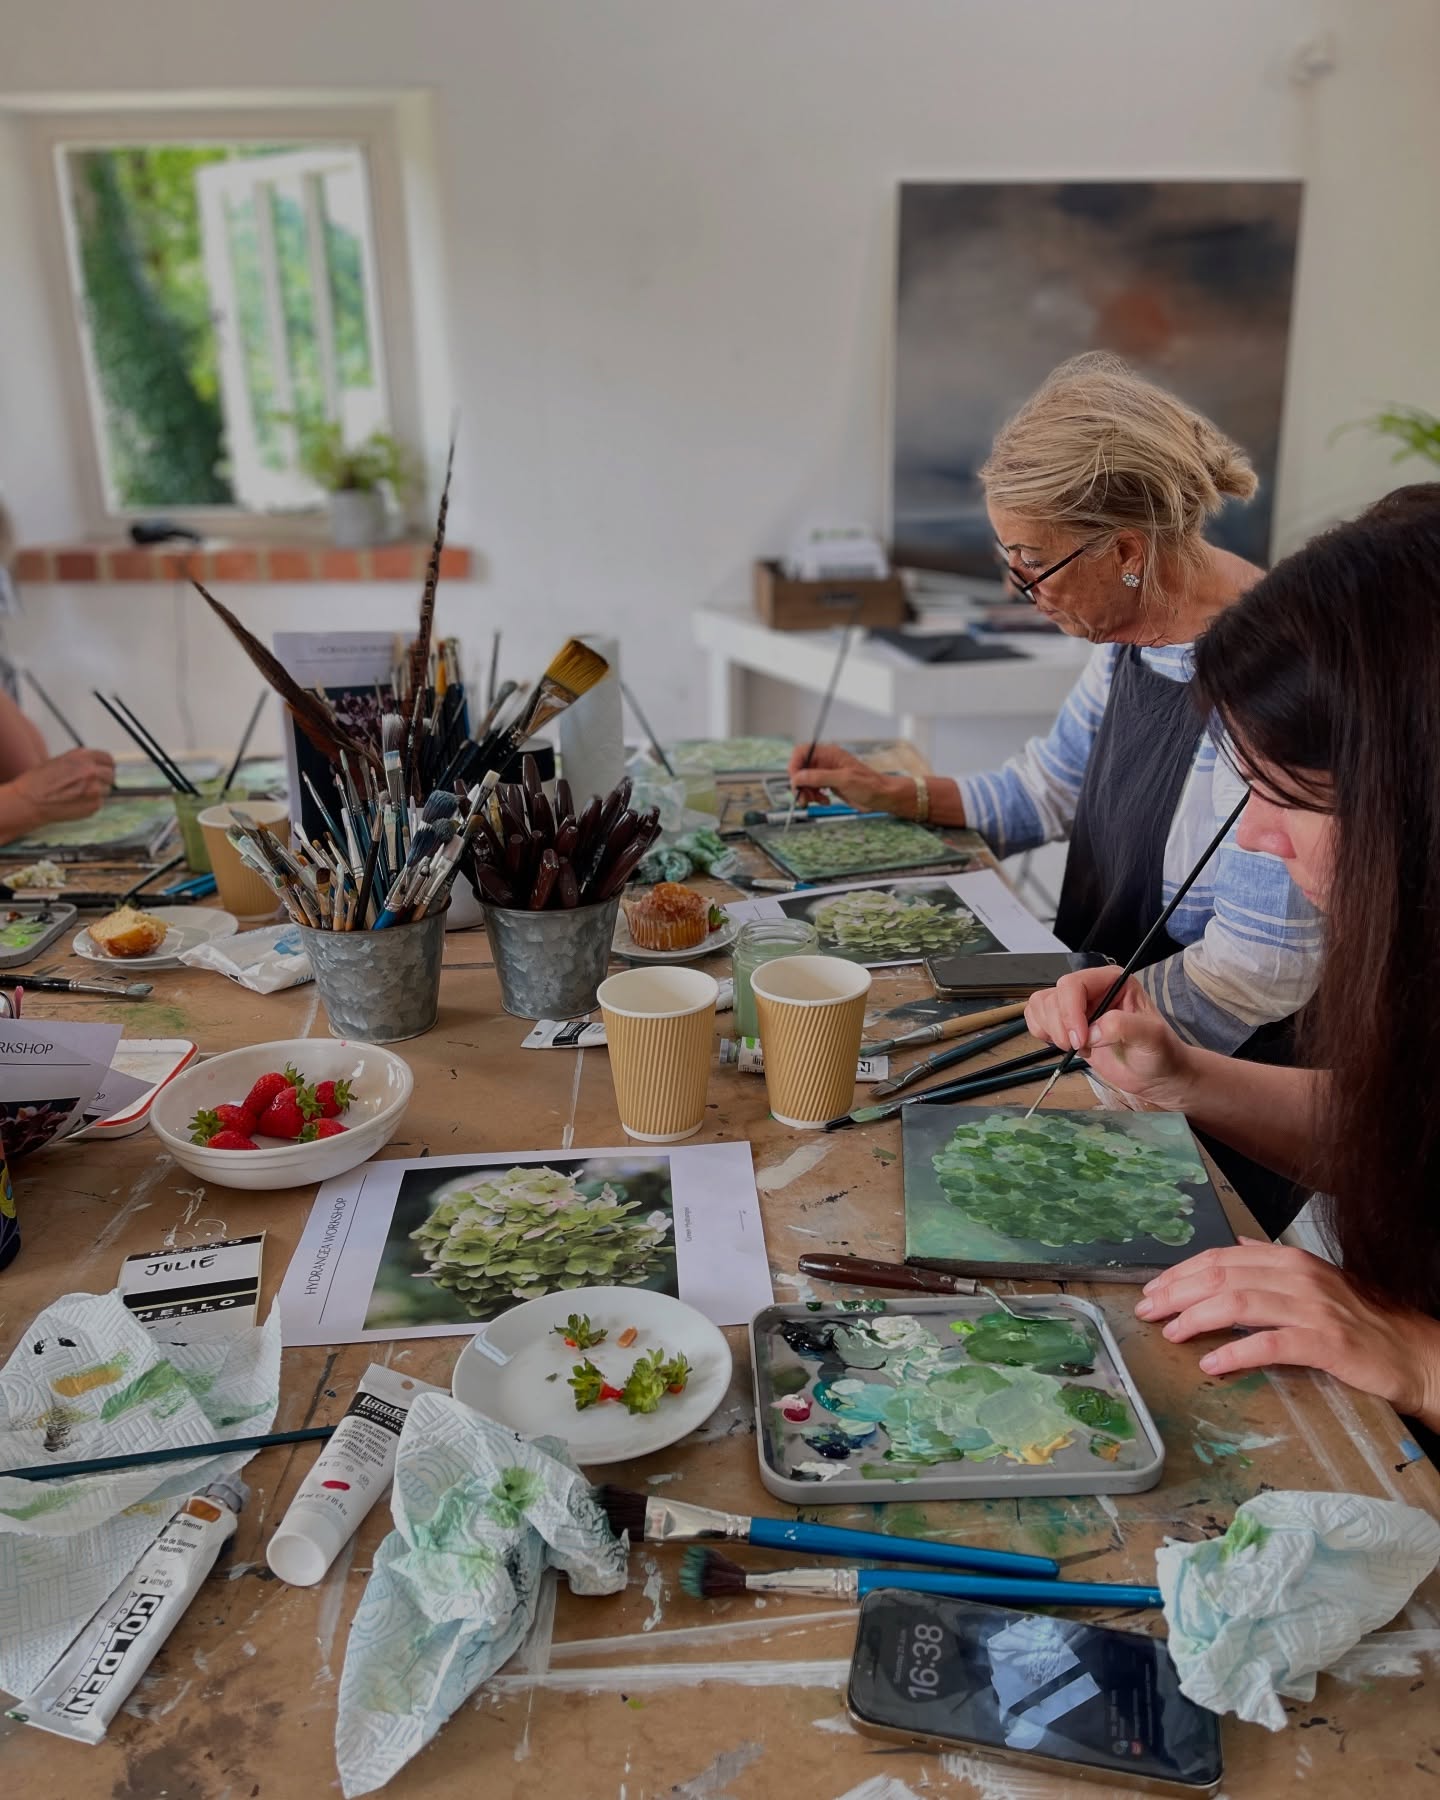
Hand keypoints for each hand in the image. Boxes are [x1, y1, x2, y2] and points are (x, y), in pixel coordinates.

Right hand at [8, 749, 114, 826]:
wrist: (28, 802)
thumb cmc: (39, 781)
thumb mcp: (61, 761)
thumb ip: (82, 762)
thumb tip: (99, 765)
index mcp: (83, 756)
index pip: (108, 759)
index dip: (105, 766)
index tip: (103, 770)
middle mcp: (91, 771)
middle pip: (110, 775)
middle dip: (103, 779)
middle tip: (89, 784)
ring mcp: (95, 790)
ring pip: (106, 790)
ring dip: (96, 792)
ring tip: (76, 794)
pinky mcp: (94, 806)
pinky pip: (99, 803)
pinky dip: (90, 803)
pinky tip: (74, 802)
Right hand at [787, 743, 907, 812]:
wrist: (882, 796)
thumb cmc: (869, 785)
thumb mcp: (843, 780)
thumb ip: (818, 777)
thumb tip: (798, 777)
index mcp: (829, 754)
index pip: (802, 752)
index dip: (795, 766)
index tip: (795, 782)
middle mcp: (826, 762)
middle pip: (801, 769)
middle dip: (800, 784)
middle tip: (803, 797)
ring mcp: (827, 774)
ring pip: (806, 781)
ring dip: (807, 792)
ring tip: (815, 801)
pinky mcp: (830, 785)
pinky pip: (814, 790)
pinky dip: (815, 797)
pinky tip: (825, 801)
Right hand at [1023, 968, 1198, 1110]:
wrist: (1156, 1075)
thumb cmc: (1160, 1053)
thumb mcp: (1151, 1037)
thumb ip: (1124, 1027)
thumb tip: (1092, 1031)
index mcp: (1112, 981)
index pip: (1074, 984)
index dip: (1070, 1011)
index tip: (1080, 1039)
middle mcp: (1092, 989)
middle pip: (1054, 996)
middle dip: (1061, 1026)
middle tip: (1080, 1047)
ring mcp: (1077, 1007)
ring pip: (1041, 1006)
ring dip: (1052, 1031)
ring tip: (1077, 1047)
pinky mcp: (1066, 1024)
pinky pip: (1037, 1019)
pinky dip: (1043, 1034)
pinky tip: (1066, 1045)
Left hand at [1136, 1239, 1439, 1420]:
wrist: (1414, 1352)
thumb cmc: (1360, 1320)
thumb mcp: (1315, 1281)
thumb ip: (1272, 1264)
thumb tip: (1234, 1248)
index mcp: (1290, 1261)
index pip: (1220, 1258)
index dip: (1181, 1273)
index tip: (1152, 1289)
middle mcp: (1298, 1277)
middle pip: (1221, 1276)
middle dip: (1176, 1292)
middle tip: (1148, 1310)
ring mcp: (1312, 1309)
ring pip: (1238, 1303)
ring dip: (1196, 1318)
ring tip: (1170, 1333)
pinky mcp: (1326, 1344)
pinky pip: (1271, 1345)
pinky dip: (1236, 1353)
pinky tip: (1212, 1364)